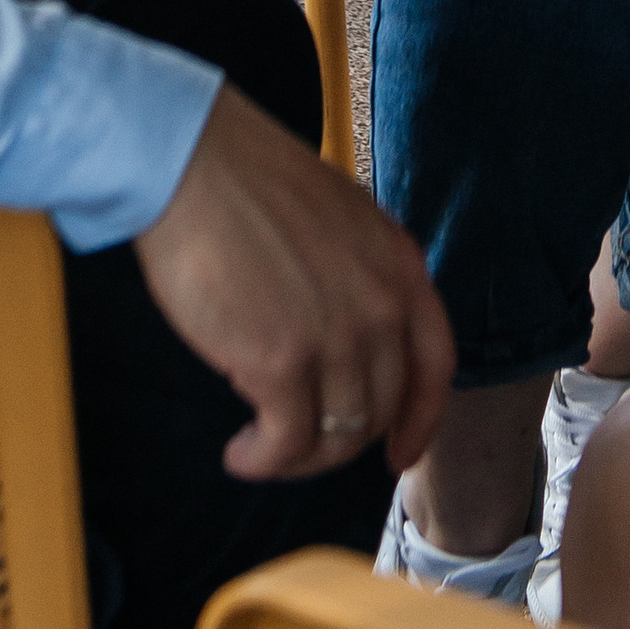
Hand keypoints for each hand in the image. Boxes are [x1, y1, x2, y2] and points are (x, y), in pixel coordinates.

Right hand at [137, 83, 454, 478]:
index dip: (421, 421)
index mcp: (402, 267)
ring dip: (297, 458)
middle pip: (382, 410)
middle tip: (298, 443)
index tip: (398, 454)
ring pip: (338, 437)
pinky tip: (238, 455)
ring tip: (259, 449)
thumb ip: (363, 278)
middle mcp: (382, 308)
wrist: (193, 166)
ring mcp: (336, 339)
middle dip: (342, 441)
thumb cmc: (251, 184)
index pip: (436, 367)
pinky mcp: (281, 364)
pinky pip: (286, 444)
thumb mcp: (343, 221)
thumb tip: (350, 338)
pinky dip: (262, 461)